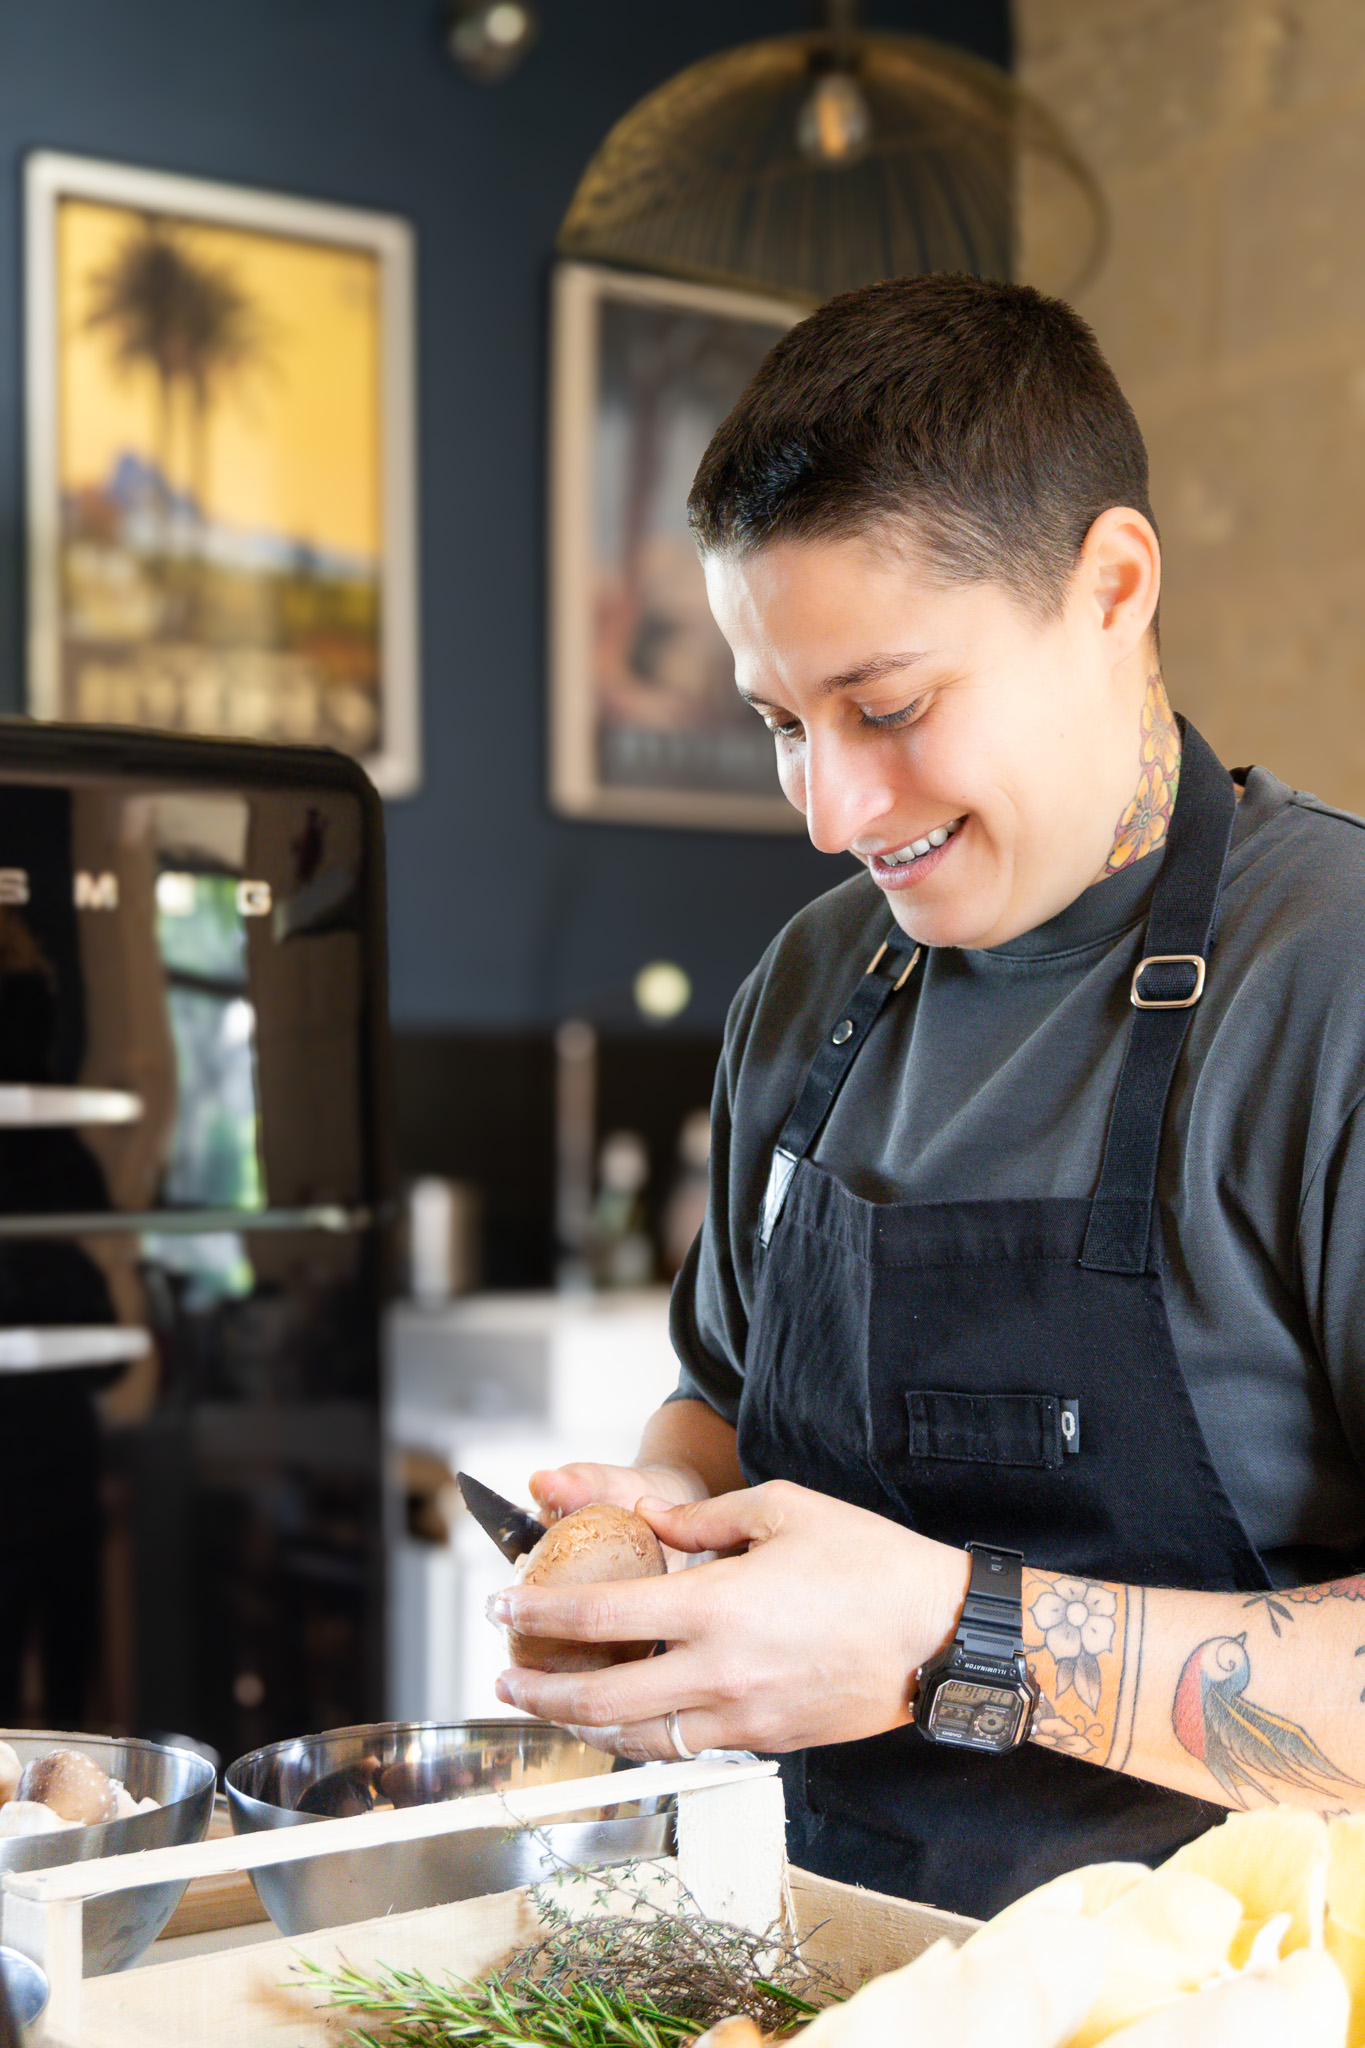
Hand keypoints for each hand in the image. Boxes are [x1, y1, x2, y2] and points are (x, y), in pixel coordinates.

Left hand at [492, 1479, 970, 1759]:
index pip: (600, 1617)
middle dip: (540, 1691)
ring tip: (554, 1706)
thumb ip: (703, 1521)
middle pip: (601, 1701)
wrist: (940, 1636)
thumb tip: (648, 1524)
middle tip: (505, 1677)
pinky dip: (645, 1736)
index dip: (539, 1612)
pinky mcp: (768, 1741)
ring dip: (583, 1726)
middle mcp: (720, 1673)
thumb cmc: (869, 1562)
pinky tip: (630, 1718)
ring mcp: (743, 1717)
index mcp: (717, 1607)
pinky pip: (688, 1745)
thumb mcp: (783, 1509)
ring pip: (638, 1740)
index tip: (500, 1605)